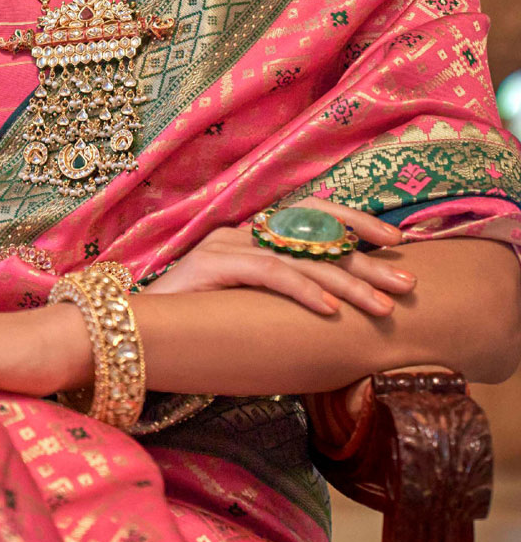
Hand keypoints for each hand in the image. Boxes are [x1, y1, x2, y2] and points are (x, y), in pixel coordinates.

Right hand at [143, 198, 415, 316]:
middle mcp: (243, 231)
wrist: (133, 327)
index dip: (357, 223)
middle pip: (316, 236)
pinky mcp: (213, 264)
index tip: (399, 243)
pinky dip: (304, 291)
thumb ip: (281, 300)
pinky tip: (331, 311)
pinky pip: (270, 274)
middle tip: (408, 283)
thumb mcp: (248, 306)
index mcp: (254, 234)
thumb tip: (337, 315)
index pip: (313, 214)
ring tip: (383, 308)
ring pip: (301, 257)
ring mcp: (227, 244)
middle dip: (367, 261)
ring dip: (348, 283)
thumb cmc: (196, 324)